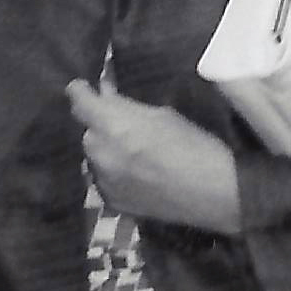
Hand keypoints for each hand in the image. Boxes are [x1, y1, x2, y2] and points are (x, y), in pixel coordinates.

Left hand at [68, 79, 250, 237]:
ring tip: (133, 154)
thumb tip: (106, 95)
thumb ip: (127, 106)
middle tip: (123, 127)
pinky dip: (114, 174)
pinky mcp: (112, 201)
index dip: (80, 92)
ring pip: (94, 157)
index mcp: (111, 124)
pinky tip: (137, 175)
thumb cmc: (194, 145)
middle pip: (87, 132)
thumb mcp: (160, 114)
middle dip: (100, 126)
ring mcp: (102, 180)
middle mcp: (99, 152)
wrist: (212, 193)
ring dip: (106, 151)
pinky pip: (104, 180)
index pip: (78, 101)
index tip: (85, 89)